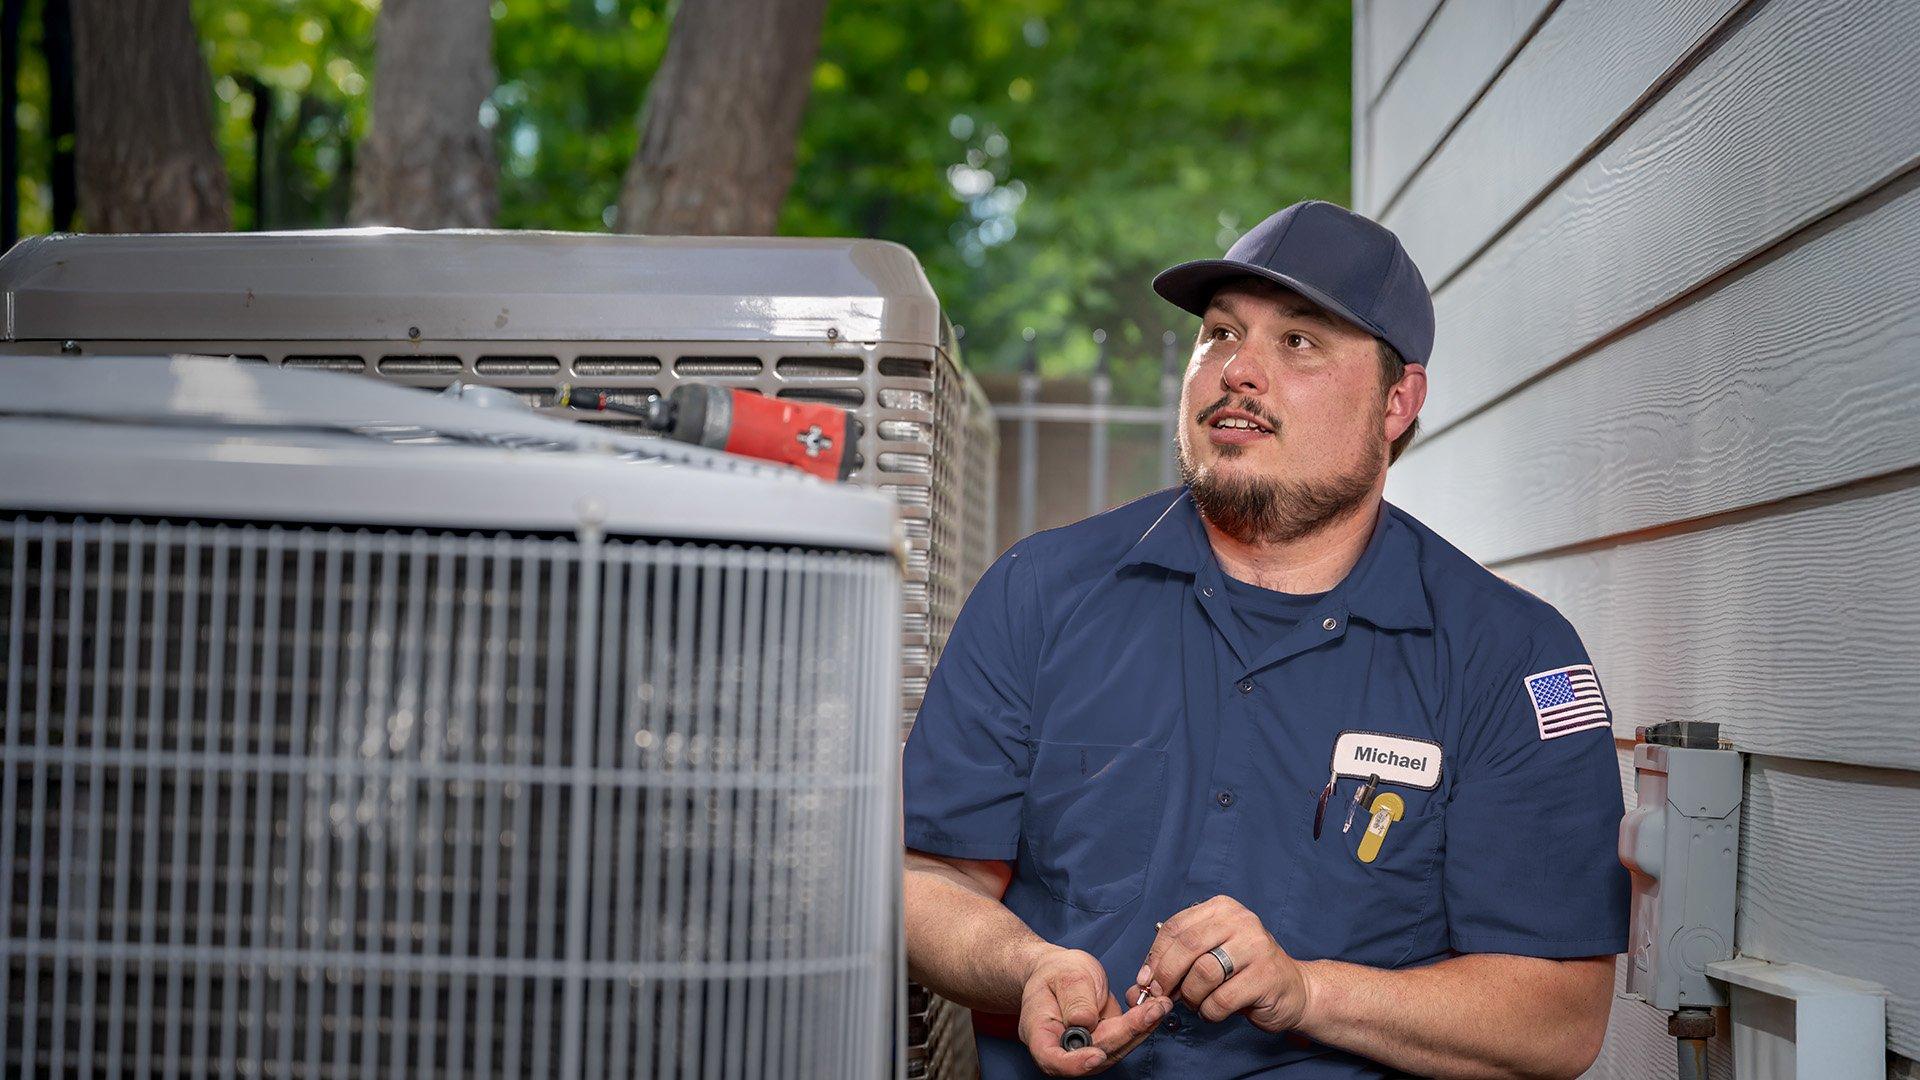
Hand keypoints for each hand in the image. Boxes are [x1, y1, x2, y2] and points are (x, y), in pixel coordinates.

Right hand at [1019, 946, 1173, 1075]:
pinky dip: (1141, 1024)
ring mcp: (1084, 1049)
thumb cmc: (1056, 972)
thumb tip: (1085, 1022)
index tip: (1097, 1055)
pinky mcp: (1103, 1042)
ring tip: (1161, 1006)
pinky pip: (1123, 1039)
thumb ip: (1074, 999)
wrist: (1060, 972)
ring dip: (1140, 1029)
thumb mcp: (1063, 975)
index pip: (1052, 1059)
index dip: (1075, 1064)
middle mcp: (1062, 1049)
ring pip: (1114, 1049)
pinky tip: (1156, 1008)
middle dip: (1126, 1034)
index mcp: (1039, 1033)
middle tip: (1152, 1011)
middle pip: (1093, 1054)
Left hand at [1140, 895, 1312, 1032]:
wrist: (1293, 989)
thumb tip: (1138, 985)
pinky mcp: (1265, 977)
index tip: (1144, 979)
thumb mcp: (1211, 953)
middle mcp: (1241, 921)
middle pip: (1186, 946)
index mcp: (1222, 908)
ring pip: (1202, 974)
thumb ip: (1178, 961)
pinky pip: (1221, 1000)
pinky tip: (1214, 1010)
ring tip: (1196, 1002)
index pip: (1176, 927)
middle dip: (1165, 975)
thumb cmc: (1243, 971)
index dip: (1154, 955)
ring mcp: (1256, 947)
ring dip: (1191, 996)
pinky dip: (1209, 1011)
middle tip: (1160, 994)